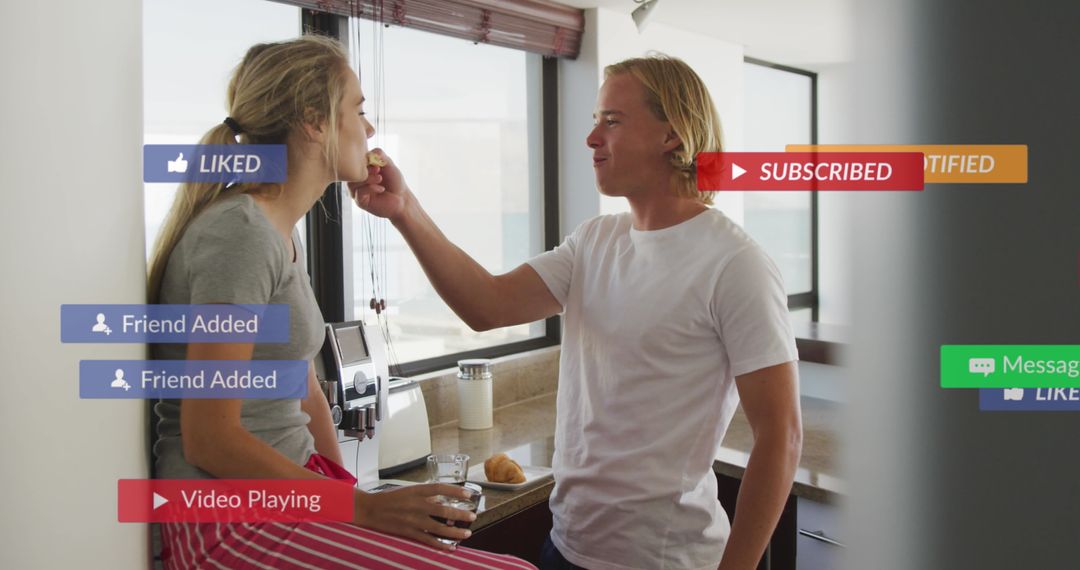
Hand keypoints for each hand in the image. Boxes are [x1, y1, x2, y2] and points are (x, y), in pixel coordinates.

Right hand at [347, 149, 411, 221]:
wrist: (402, 198)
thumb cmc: (394, 181)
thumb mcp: (388, 164)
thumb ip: (380, 155)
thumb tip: (370, 152)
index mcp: (361, 169)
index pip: (354, 162)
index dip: (363, 160)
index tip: (376, 162)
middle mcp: (357, 179)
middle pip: (351, 172)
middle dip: (364, 169)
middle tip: (378, 169)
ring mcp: (357, 191)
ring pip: (352, 183)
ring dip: (367, 179)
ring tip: (380, 178)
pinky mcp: (360, 201)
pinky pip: (358, 193)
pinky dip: (369, 188)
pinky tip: (381, 188)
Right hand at [353, 483, 476, 550]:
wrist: (368, 509)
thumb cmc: (389, 499)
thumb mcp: (408, 491)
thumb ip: (425, 496)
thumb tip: (442, 502)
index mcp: (416, 491)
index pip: (440, 488)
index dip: (455, 491)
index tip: (469, 494)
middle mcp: (416, 504)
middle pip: (443, 510)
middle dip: (460, 514)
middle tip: (472, 516)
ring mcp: (412, 520)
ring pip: (439, 527)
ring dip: (455, 532)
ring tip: (467, 533)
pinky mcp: (408, 532)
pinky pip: (428, 540)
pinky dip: (441, 545)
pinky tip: (451, 547)